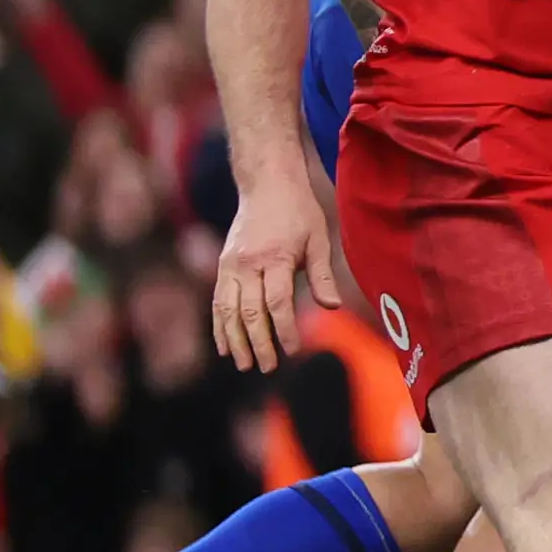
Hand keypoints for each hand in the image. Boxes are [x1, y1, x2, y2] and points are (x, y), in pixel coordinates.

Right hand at [211, 161, 340, 371]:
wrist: (266, 185)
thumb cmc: (299, 212)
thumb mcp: (319, 239)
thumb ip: (322, 275)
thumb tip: (333, 307)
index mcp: (276, 257)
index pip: (277, 302)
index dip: (284, 329)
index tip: (292, 350)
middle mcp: (248, 263)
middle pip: (250, 311)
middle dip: (258, 342)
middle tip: (267, 367)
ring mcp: (230, 265)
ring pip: (228, 310)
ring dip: (235, 340)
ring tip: (244, 364)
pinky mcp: (222, 266)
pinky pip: (218, 301)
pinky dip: (220, 325)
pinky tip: (226, 346)